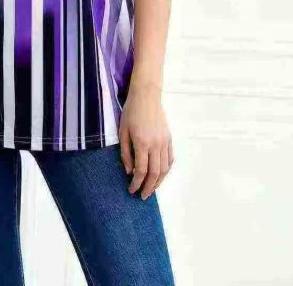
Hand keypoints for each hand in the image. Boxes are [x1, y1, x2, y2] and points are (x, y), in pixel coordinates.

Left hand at [118, 80, 173, 199]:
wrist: (146, 96)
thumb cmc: (131, 112)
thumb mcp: (122, 131)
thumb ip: (125, 153)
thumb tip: (129, 171)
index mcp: (142, 143)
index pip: (141, 170)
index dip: (136, 183)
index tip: (131, 190)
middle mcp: (155, 144)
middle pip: (155, 173)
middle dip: (149, 188)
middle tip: (142, 196)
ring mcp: (164, 142)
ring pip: (164, 169)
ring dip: (158, 182)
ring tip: (151, 189)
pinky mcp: (169, 138)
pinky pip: (170, 159)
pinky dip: (166, 170)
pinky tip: (160, 175)